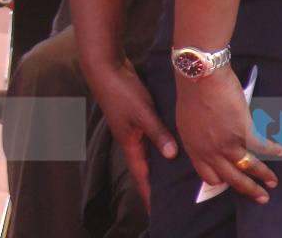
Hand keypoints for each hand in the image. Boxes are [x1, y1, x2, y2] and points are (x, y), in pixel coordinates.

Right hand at [89, 58, 178, 207]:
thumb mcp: (142, 112)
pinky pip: (151, 137)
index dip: (149, 195)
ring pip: (149, 152)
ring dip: (160, 164)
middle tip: (172, 198)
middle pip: (145, 168)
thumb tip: (172, 155)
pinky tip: (173, 144)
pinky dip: (161, 144)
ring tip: (176, 176)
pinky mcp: (137, 117)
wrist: (106, 68)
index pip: (141, 177)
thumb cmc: (121, 91)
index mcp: (129, 144)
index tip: (157, 212)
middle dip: (156, 184)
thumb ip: (158, 133)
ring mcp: (133, 128)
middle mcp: (130, 140)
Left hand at [175, 66, 281, 203]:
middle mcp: (210, 151)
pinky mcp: (243, 132)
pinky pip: (262, 147)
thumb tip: (209, 143)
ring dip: (264, 175)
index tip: (229, 184)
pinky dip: (274, 149)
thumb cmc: (192, 92)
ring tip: (273, 182)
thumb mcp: (187, 121)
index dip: (220, 181)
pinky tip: (281, 150)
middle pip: (232, 178)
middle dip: (248, 189)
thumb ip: (198, 137)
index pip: (208, 175)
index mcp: (194, 148)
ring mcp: (227, 144)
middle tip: (261, 197)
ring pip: (249, 167)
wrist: (200, 77)